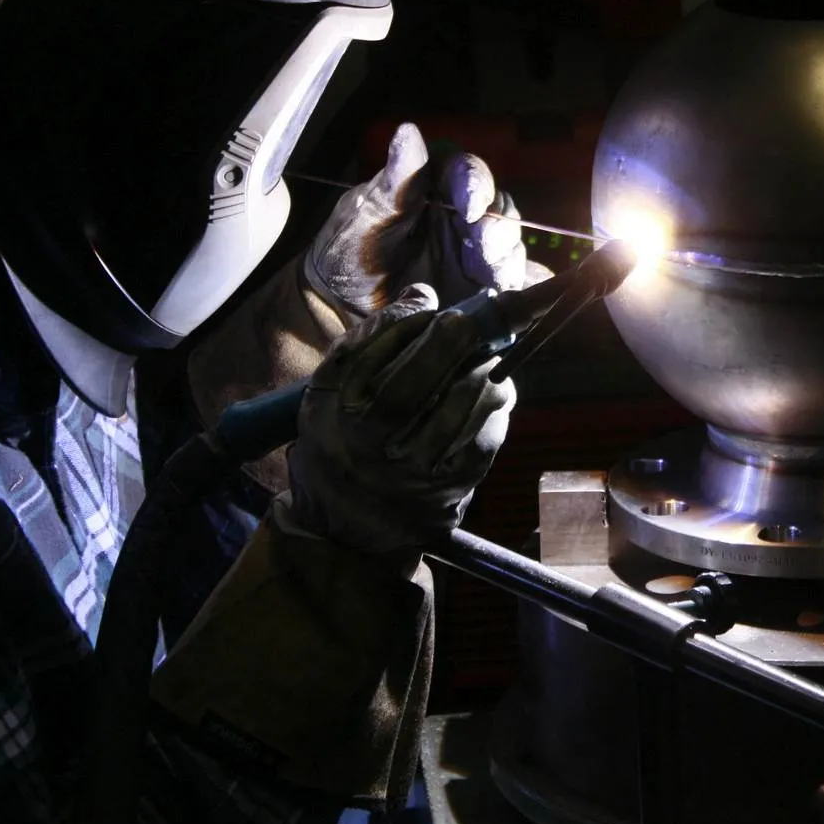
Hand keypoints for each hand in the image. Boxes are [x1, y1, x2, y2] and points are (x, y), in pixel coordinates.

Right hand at [286, 283, 514, 555]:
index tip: (429, 308)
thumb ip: (369, 341)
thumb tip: (422, 296)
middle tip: (464, 321)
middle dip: (444, 344)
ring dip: (478, 370)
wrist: (351, 528)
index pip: (369, 360)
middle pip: (409, 386)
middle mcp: (370, 448)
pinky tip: (491, 390)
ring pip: (456, 407)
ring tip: (483, 354)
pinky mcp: (452, 486)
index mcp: (336, 417)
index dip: (403, 328)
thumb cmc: (340, 443)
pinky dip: (493, 405)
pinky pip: (484, 433)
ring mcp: (414, 472)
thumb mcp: (330, 393)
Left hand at [304, 122, 550, 319]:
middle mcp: (459, 214)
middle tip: (484, 247)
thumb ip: (394, 181)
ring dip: (508, 256)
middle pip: (497, 207)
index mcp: (432, 187)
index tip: (470, 206)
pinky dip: (521, 283)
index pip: (466, 172)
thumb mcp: (363, 217)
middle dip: (497, 226)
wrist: (341, 310)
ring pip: (509, 243)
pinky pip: (512, 279)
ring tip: (493, 277)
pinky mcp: (482, 286)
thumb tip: (408, 131)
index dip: (475, 183)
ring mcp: (474, 251)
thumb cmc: (345, 255)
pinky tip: (509, 291)